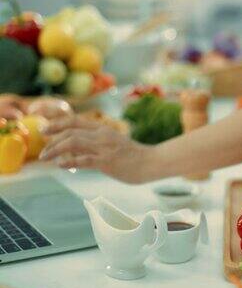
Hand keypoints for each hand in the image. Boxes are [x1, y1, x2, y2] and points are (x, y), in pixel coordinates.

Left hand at [40, 116, 154, 183]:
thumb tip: (79, 151)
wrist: (153, 162)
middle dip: (52, 140)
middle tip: (43, 151)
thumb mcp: (115, 143)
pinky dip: (68, 161)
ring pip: (73, 142)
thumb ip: (99, 143)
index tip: (44, 129)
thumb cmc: (135, 156)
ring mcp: (104, 148)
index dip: (57, 123)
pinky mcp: (107, 161)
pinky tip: (60, 165)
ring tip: (45, 158)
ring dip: (55, 149)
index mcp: (104, 129)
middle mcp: (102, 135)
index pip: (75, 121)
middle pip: (70, 131)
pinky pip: (83, 160)